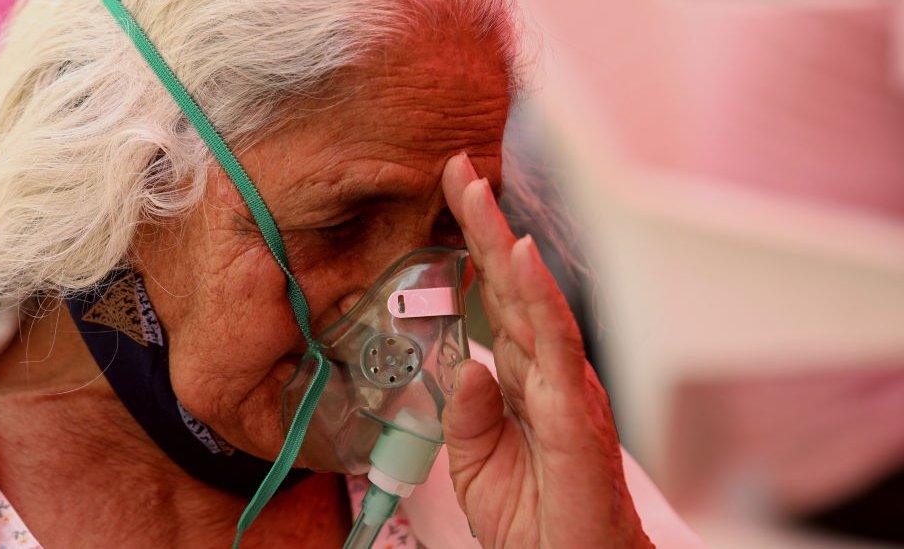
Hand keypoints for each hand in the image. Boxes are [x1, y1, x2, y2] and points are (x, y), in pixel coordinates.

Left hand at [440, 153, 652, 547]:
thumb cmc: (537, 516)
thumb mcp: (477, 463)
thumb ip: (465, 413)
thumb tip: (465, 363)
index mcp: (522, 378)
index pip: (495, 299)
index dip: (473, 248)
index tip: (450, 197)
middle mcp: (546, 370)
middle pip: (513, 285)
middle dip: (483, 224)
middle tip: (458, 169)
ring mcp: (564, 385)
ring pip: (534, 300)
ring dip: (505, 244)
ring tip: (478, 194)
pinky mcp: (574, 410)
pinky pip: (555, 344)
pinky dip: (540, 297)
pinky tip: (523, 256)